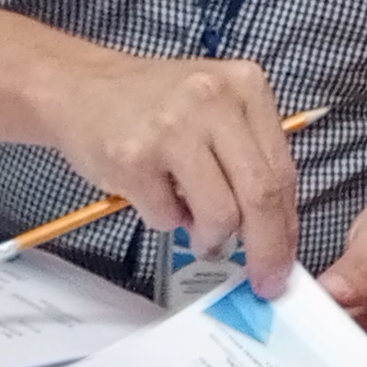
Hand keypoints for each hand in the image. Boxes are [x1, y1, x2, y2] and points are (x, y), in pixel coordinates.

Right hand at [34, 52, 302, 286]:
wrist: (79, 87)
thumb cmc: (153, 106)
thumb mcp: (215, 110)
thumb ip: (249, 157)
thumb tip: (277, 232)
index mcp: (246, 85)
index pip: (283, 171)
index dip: (287, 227)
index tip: (284, 263)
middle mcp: (214, 100)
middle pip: (261, 195)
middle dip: (266, 250)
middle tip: (263, 281)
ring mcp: (173, 128)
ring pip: (221, 214)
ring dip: (210, 238)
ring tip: (194, 228)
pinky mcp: (135, 157)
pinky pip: (168, 218)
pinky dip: (165, 220)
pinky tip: (153, 195)